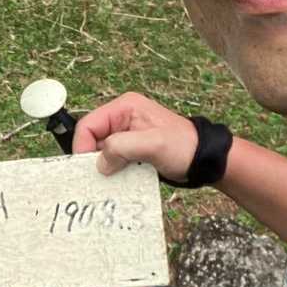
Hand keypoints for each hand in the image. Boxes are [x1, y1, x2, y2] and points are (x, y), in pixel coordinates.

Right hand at [73, 92, 198, 179]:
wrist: (203, 159)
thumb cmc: (183, 146)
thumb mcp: (152, 144)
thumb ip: (122, 148)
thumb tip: (100, 163)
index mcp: (124, 107)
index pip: (88, 124)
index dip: (83, 146)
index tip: (87, 168)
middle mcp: (122, 118)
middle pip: (92, 138)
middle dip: (93, 158)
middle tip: (98, 177)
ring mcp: (126, 134)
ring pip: (101, 151)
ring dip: (104, 166)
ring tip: (111, 179)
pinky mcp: (131, 148)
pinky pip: (113, 159)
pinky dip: (113, 170)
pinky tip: (121, 179)